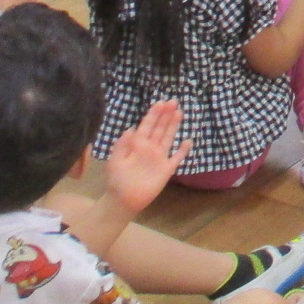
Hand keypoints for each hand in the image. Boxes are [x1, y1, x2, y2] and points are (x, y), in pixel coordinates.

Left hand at [104, 98, 190, 213]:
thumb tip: (132, 128)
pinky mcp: (166, 170)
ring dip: (173, 126)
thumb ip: (122, 145)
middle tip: (173, 102)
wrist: (123, 201)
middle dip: (166, 115)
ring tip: (179, 112)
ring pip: (168, 138)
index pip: (147, 125)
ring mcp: (159, 158)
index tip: (160, 102)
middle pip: (159, 128)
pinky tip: (188, 141)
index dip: (153, 114)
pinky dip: (183, 150)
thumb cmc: (116, 181)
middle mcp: (150, 148)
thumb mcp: (115, 161)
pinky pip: (177, 158)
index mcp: (137, 145)